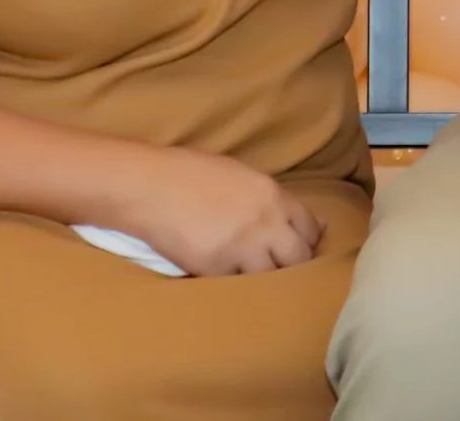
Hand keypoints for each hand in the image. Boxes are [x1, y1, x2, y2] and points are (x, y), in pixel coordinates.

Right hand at [115, 146, 324, 277]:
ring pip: (271, 278)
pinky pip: (238, 287)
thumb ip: (272, 199)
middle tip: (281, 270)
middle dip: (294, 266)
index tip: (300, 250)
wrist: (149, 186)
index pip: (310, 229)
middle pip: (299, 258)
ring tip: (256, 280)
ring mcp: (242, 249)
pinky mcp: (217, 271)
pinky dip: (236, 287)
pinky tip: (229, 282)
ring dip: (265, 280)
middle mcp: (265, 223)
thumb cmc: (190, 173)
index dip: (308, 242)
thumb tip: (310, 221)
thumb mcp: (240, 175)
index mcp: (272, 195)